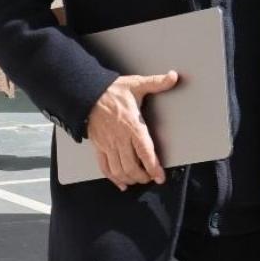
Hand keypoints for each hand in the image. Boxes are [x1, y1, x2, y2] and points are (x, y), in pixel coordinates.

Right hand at [87, 71, 180, 189]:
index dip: (153, 167)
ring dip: (130, 178)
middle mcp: (120, 138)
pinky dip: (113, 178)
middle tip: (150, 178)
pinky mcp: (98, 147)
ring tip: (139, 180)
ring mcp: (108, 144)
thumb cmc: (112, 91)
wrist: (86, 93)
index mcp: (132, 125)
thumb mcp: (136, 84)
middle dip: (143, 176)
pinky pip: (105, 167)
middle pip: (132, 166)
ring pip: (119, 170)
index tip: (160, 177)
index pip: (145, 152)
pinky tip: (121, 183)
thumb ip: (156, 83)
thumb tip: (173, 76)